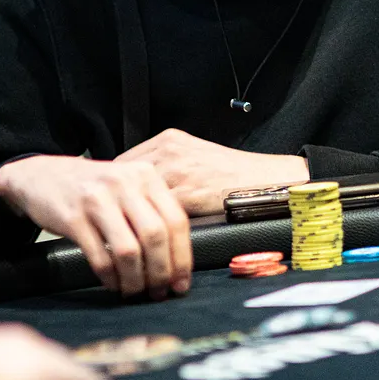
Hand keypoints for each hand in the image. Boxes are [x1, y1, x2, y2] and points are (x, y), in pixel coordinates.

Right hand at [0, 155, 191, 298]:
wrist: (41, 175)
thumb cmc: (93, 188)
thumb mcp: (128, 186)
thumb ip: (153, 210)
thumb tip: (178, 259)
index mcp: (146, 175)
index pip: (176, 220)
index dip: (183, 257)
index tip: (182, 283)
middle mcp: (124, 183)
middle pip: (155, 236)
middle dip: (162, 271)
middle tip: (160, 292)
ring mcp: (97, 200)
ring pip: (128, 250)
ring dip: (135, 279)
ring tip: (135, 291)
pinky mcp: (73, 217)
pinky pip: (100, 257)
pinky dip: (110, 277)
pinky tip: (113, 284)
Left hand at [117, 128, 308, 216]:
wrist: (267, 181)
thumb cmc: (234, 175)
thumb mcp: (195, 157)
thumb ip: (168, 166)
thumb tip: (137, 190)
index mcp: (170, 140)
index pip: (124, 163)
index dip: (116, 187)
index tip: (111, 202)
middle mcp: (170, 151)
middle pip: (123, 180)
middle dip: (117, 203)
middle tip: (111, 222)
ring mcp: (178, 172)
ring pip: (136, 199)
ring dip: (128, 218)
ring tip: (121, 235)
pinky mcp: (188, 194)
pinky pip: (156, 215)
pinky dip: (147, 229)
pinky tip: (142, 240)